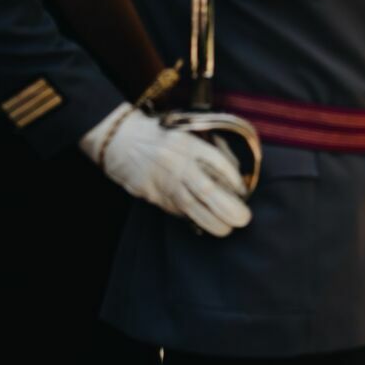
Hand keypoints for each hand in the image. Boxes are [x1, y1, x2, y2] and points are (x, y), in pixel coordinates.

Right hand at [79, 104, 252, 236]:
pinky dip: (192, 217)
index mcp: (190, 143)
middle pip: (206, 188)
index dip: (234, 180)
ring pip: (190, 206)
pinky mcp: (150, 193)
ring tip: (227, 228)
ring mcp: (162, 179)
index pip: (218, 162)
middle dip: (227, 207)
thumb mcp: (191, 135)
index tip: (243, 192)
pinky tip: (204, 222)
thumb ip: (215, 152)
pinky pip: (175, 209)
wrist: (121, 140)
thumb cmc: (165, 138)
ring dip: (211, 221)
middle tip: (242, 219)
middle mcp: (177, 161)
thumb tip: (236, 180)